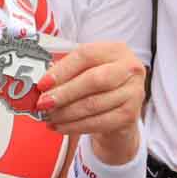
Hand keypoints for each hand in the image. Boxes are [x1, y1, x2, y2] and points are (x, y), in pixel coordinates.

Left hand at [35, 41, 146, 161]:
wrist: (121, 111)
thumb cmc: (100, 87)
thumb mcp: (86, 72)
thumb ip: (67, 72)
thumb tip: (43, 83)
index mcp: (116, 50)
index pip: (86, 55)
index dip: (62, 70)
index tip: (43, 83)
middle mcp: (129, 68)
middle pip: (93, 80)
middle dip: (64, 93)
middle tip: (43, 103)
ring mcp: (133, 92)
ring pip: (93, 104)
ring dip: (66, 113)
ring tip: (49, 117)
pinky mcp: (130, 115)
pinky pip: (98, 122)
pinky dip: (75, 126)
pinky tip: (61, 126)